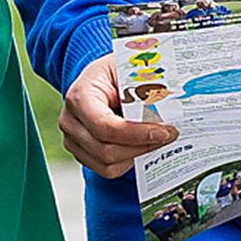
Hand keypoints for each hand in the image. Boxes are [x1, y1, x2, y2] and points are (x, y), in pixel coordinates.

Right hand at [60, 52, 179, 179]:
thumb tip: (170, 106)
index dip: (136, 134)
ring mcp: (73, 140)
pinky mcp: (82, 153)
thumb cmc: (116, 72)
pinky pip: (108, 170)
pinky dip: (129, 161)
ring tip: (156, 139)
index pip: (105, 126)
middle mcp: (70, 120)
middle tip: (169, 135)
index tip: (164, 132)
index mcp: (79, 95)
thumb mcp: (130, 70)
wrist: (102, 78)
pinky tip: (141, 144)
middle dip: (142, 146)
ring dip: (137, 154)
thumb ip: (144, 88)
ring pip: (108, 165)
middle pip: (106, 150)